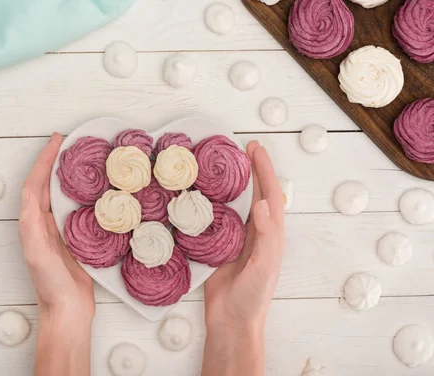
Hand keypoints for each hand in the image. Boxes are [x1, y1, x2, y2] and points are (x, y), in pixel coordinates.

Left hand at [19, 133, 94, 324]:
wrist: (68, 310)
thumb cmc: (51, 285)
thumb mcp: (38, 255)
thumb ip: (32, 227)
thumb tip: (31, 197)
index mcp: (33, 223)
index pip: (36, 184)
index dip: (44, 160)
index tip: (58, 140)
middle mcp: (44, 223)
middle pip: (47, 184)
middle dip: (55, 161)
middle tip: (71, 143)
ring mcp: (60, 230)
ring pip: (62, 194)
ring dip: (69, 174)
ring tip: (83, 158)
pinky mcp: (77, 238)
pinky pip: (78, 208)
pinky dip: (84, 194)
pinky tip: (98, 189)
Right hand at [201, 141, 284, 375]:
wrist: (231, 321)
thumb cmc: (252, 297)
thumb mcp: (264, 266)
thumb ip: (266, 236)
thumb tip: (265, 203)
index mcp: (270, 234)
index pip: (269, 194)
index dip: (263, 169)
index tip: (254, 148)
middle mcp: (254, 231)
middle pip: (253, 193)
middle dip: (247, 169)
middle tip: (234, 148)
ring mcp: (235, 238)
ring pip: (233, 203)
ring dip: (228, 183)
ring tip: (215, 164)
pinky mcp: (217, 247)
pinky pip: (214, 219)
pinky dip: (210, 203)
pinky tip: (198, 195)